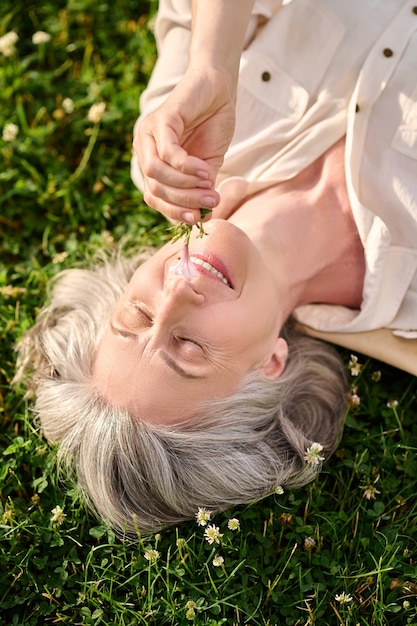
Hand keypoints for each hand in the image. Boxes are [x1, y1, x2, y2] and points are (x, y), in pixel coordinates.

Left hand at [134, 67, 235, 223]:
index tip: (197, 219)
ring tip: (210, 186)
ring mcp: (150, 133)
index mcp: (152, 162)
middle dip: (184, 201)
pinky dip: (186, 167)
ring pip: (156, 173)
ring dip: (185, 186)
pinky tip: (204, 171)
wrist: (219, 89)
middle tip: (211, 202)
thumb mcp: (207, 167)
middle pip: (154, 188)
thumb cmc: (212, 126)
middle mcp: (145, 149)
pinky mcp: (163, 119)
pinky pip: (168, 152)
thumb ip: (200, 190)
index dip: (174, 212)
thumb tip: (202, 219)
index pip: (153, 197)